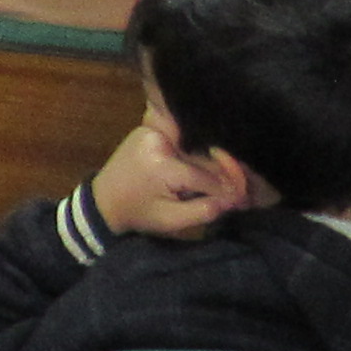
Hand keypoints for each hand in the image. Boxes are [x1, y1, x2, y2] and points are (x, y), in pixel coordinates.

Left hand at [90, 120, 253, 240]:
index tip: (246, 201)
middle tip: (244, 191)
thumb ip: (203, 210)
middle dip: (224, 175)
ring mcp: (153, 132)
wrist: (103, 201)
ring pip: (195, 148)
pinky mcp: (151, 129)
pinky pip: (183, 141)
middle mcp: (158, 141)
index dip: (228, 189)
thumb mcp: (171, 221)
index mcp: (162, 165)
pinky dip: (197, 152)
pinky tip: (212, 161)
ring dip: (212, 162)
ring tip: (232, 178)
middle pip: (203, 158)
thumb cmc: (137, 214)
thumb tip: (235, 199)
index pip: (206, 177)